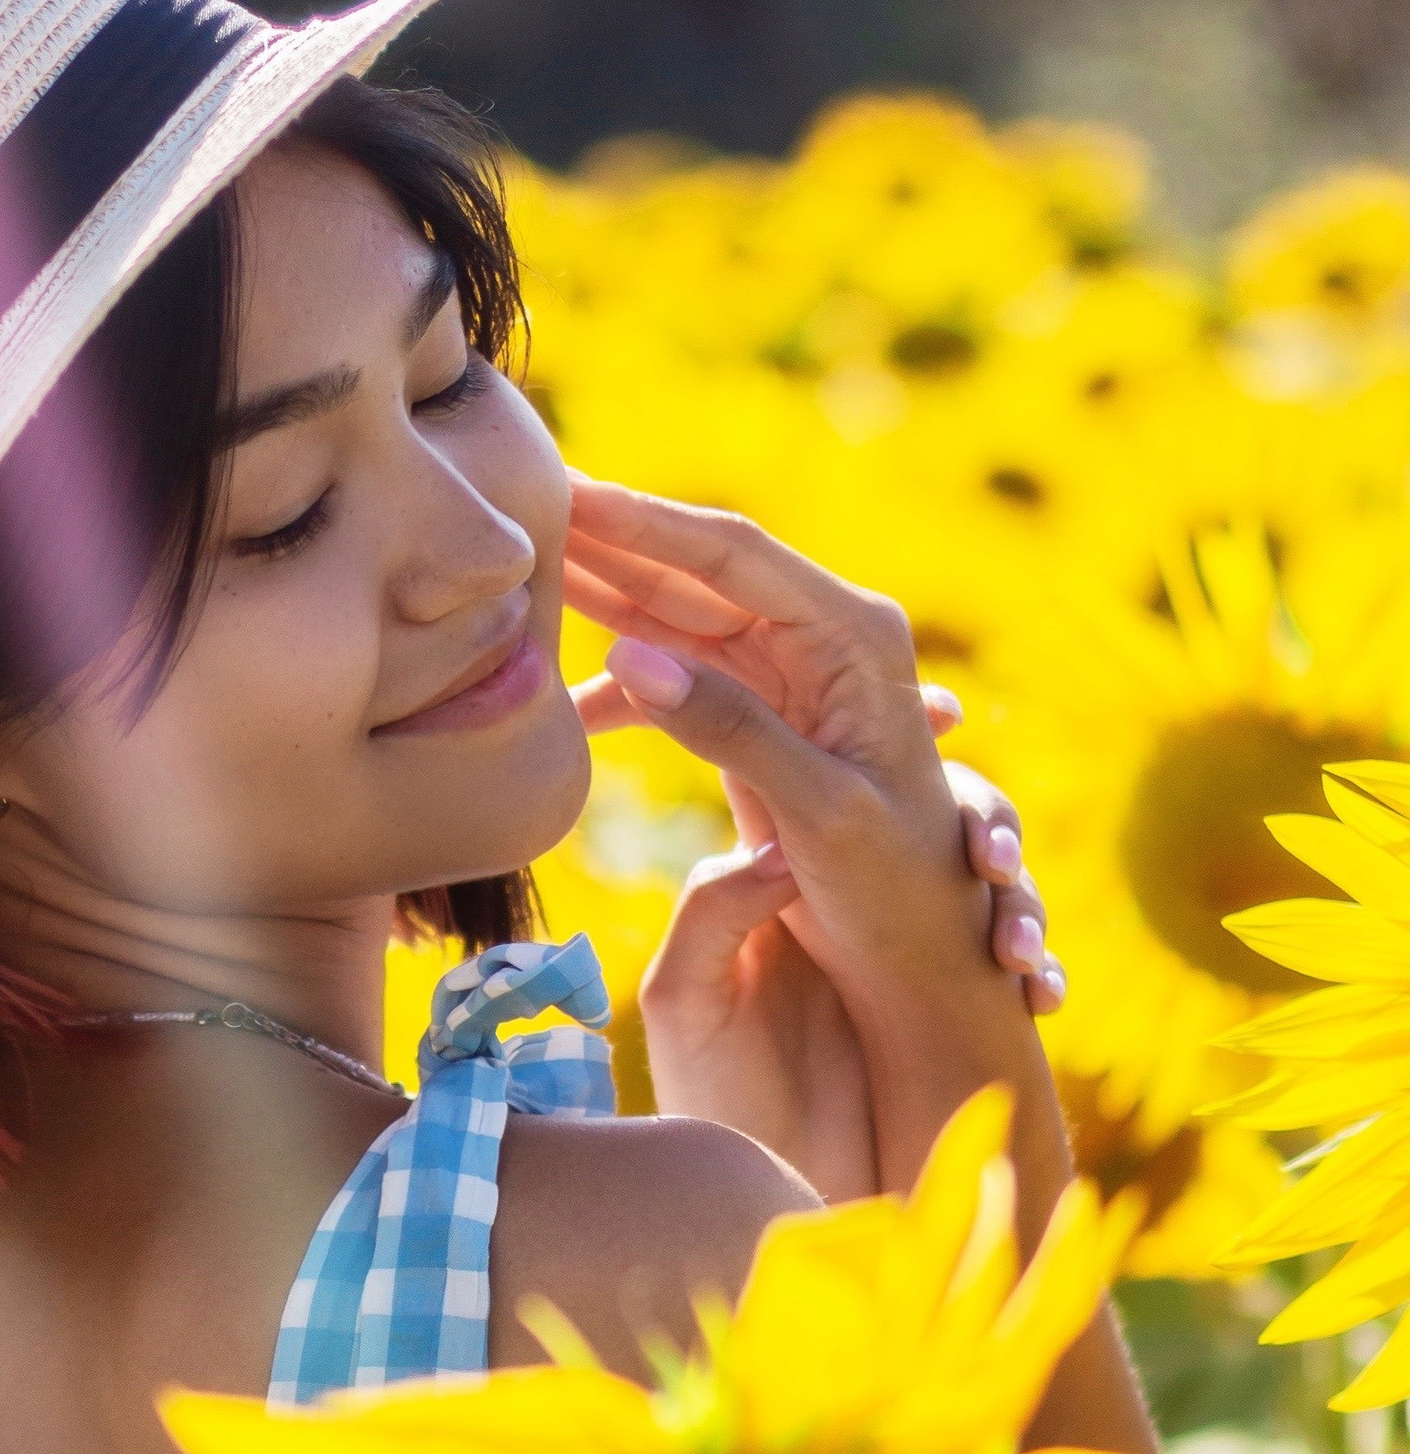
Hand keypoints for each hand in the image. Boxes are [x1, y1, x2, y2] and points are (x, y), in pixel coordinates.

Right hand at [565, 478, 1059, 1174]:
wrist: (929, 961)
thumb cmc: (896, 891)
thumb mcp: (818, 812)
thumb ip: (729, 729)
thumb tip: (626, 656)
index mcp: (853, 638)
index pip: (730, 555)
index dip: (641, 521)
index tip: (564, 491)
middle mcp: (825, 640)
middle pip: (697, 571)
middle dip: (611, 540)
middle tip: (523, 504)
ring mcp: (794, 678)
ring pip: (681, 619)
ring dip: (606, 600)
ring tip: (523, 571)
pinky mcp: (766, 721)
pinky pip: (682, 682)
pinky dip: (626, 691)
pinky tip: (563, 703)